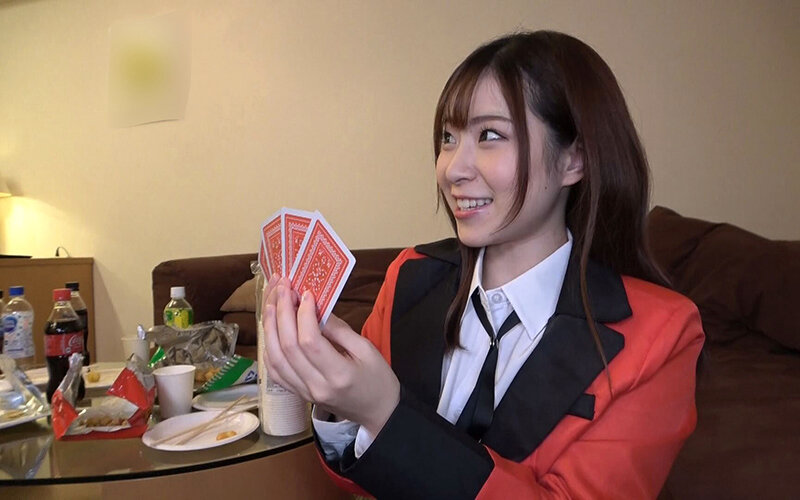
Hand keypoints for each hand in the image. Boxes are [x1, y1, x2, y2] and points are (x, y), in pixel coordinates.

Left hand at [263, 283, 399, 436]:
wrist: (377, 412)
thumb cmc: (377, 379)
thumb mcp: (367, 350)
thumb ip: (339, 330)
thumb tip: (315, 307)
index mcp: (338, 375)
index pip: (310, 342)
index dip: (303, 314)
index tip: (306, 293)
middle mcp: (316, 386)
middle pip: (288, 347)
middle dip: (282, 312)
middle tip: (283, 288)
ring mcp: (304, 392)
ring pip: (274, 358)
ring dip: (269, 327)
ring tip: (271, 301)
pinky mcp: (298, 393)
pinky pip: (274, 370)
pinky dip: (268, 346)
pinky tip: (270, 327)